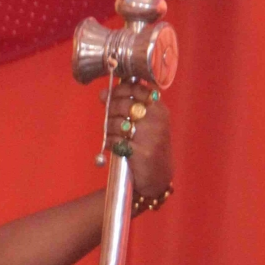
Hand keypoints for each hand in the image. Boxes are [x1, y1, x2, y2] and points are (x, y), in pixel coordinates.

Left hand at [103, 79, 172, 198]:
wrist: (158, 176)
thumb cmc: (149, 145)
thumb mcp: (148, 122)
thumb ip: (129, 106)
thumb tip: (104, 93)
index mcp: (160, 110)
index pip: (137, 89)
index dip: (119, 90)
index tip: (109, 95)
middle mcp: (157, 121)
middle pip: (125, 104)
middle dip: (111, 108)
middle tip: (108, 115)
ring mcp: (150, 136)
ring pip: (118, 122)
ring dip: (109, 127)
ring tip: (112, 132)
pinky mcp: (141, 152)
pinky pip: (115, 140)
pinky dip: (110, 142)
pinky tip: (114, 145)